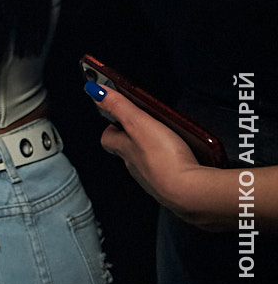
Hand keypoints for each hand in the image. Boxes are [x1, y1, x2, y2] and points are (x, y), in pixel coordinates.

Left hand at [90, 83, 235, 230]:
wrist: (189, 192)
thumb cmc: (163, 158)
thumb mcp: (138, 123)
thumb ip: (119, 106)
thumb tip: (95, 91)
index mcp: (124, 149)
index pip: (107, 138)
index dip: (111, 127)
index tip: (115, 117)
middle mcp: (135, 166)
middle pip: (127, 151)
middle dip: (133, 140)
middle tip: (144, 127)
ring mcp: (153, 179)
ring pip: (147, 164)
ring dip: (153, 153)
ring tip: (167, 142)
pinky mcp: (172, 188)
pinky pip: (168, 175)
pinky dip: (172, 167)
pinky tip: (184, 161)